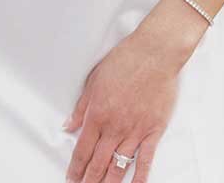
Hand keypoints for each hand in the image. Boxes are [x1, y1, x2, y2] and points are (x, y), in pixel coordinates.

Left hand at [63, 26, 181, 182]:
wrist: (155, 53)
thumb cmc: (125, 60)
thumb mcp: (94, 80)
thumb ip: (81, 107)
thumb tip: (68, 125)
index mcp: (97, 114)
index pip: (82, 150)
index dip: (75, 168)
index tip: (71, 179)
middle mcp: (114, 127)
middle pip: (98, 163)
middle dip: (89, 181)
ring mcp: (135, 131)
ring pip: (119, 166)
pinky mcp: (153, 131)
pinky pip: (145, 160)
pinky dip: (140, 177)